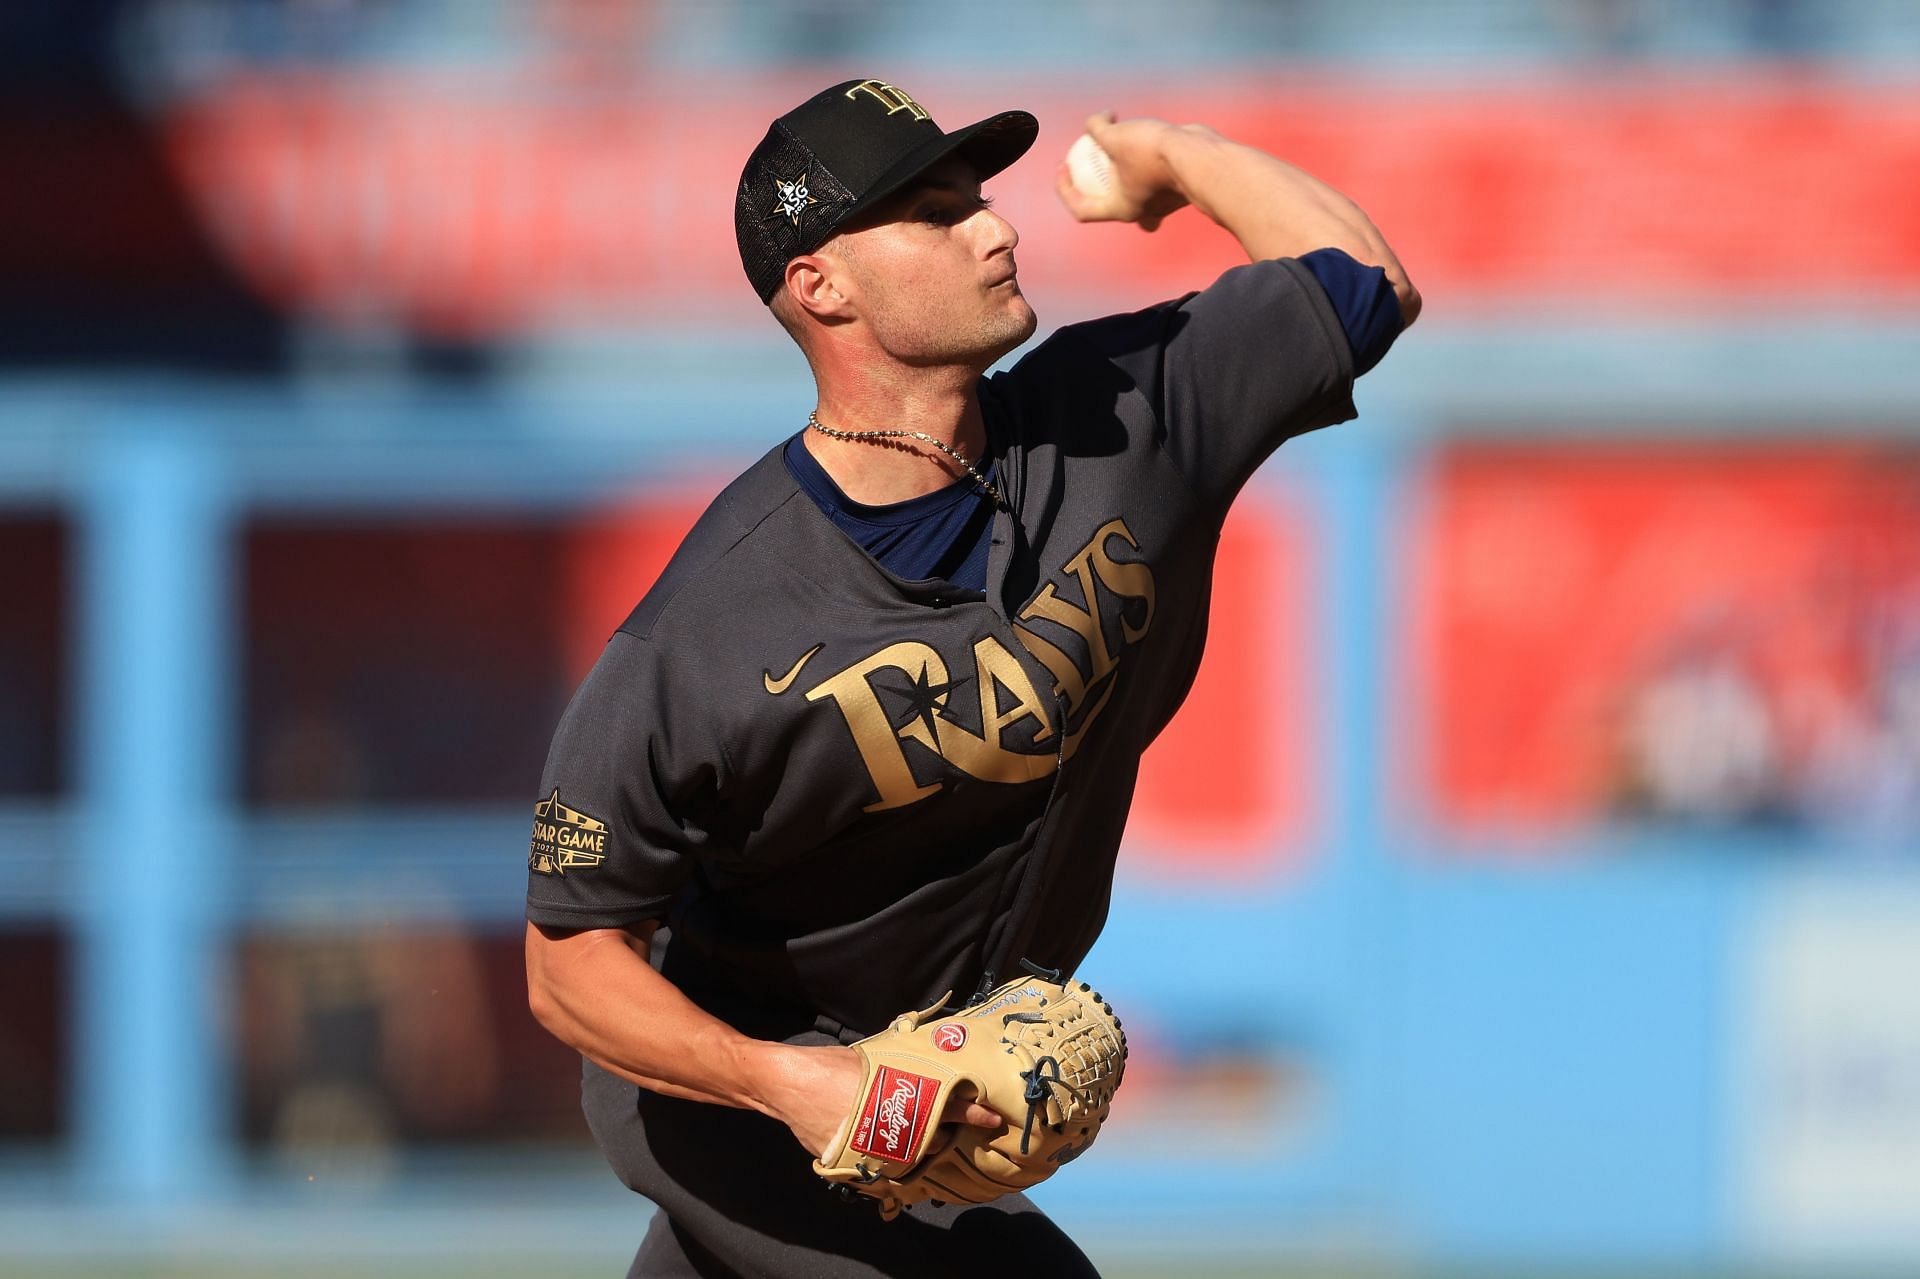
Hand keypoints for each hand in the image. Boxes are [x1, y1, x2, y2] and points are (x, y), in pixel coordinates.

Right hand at [764, 1043, 1002, 1158]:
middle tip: (956, 1125)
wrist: (790, 1086)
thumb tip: (931, 1074)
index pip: (945, 1106)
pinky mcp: (854, 1165)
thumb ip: (905, 1073)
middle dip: (945, 1133)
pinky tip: (897, 1156)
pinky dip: (894, 1165)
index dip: (972, 1112)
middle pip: (933, 1139)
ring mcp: (872, 1151)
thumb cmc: (833, 1068)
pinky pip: (885, 1171)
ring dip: (921, 1150)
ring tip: (924, 1139)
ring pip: (912, 1158)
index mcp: (897, 1099)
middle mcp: (888, 1129)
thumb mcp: (876, 1062)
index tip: (993, 1117)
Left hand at [1054, 112, 1194, 231]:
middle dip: (1097, 190)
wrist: (1201, 158)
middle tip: (1090, 162)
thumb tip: (1092, 121)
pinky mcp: (1177, 186)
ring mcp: (1162, 201)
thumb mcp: (1116, 136)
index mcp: (1121, 209)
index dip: (1065, 190)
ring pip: (1138, 191)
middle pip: (1110, 207)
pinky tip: (1147, 135)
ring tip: (1121, 142)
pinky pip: (1157, 175)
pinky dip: (1148, 159)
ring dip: (1126, 172)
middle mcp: (1142, 211)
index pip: (1081, 209)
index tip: (1063, 166)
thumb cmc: (1154, 153)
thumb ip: (1098, 129)